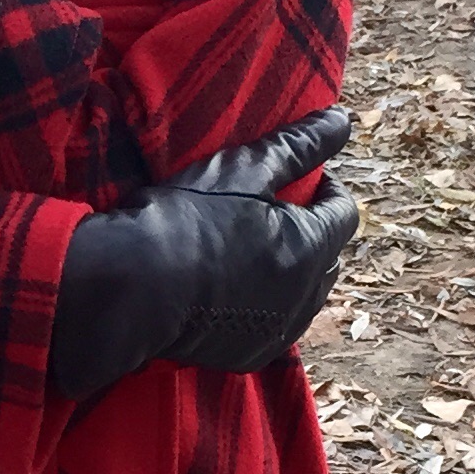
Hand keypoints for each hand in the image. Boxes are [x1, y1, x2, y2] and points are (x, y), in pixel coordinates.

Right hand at [52, 108, 357, 403]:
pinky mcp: (248, 354)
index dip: (328, 188)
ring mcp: (277, 331)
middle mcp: (305, 296)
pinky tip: (234, 285)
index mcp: (310, 246)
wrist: (130, 290)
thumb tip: (341, 119)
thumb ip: (298, 145)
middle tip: (277, 210)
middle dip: (313, 230)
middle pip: (329, 255)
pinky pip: (274, 324)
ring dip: (292, 269)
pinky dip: (266, 303)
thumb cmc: (185, 219)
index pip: (344, 212)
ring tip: (256, 247)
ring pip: (304, 295)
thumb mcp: (242, 169)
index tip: (304, 177)